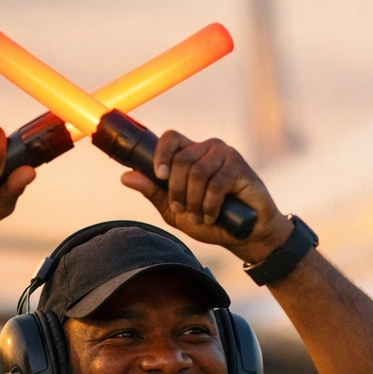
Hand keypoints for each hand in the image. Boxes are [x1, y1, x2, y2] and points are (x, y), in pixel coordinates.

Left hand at [121, 131, 292, 262]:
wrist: (246, 235)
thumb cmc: (213, 221)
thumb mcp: (175, 211)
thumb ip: (154, 193)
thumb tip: (126, 177)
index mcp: (191, 153)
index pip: (170, 138)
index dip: (161, 154)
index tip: (160, 176)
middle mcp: (208, 148)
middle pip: (181, 160)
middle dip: (178, 191)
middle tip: (184, 211)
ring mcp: (225, 155)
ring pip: (197, 172)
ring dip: (195, 200)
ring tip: (200, 217)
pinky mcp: (240, 167)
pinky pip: (217, 182)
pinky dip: (211, 204)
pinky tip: (213, 215)